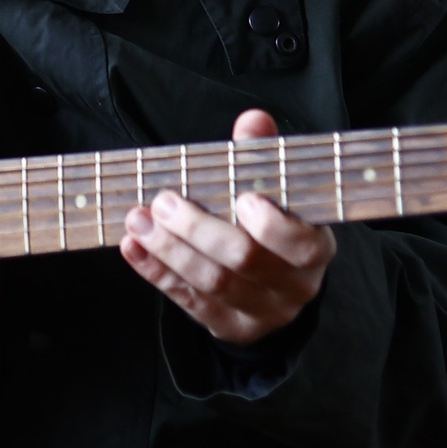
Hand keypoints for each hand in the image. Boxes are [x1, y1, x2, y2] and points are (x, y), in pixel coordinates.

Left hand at [121, 109, 335, 346]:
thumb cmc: (271, 220)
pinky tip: (133, 248)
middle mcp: (294, 286)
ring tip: (138, 220)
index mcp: (313, 248)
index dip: (272, 225)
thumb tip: (253, 120)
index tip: (242, 198)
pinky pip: (190, 302)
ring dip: (169, 251)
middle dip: (198, 230)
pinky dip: (157, 274)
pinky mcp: (229, 327)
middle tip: (163, 202)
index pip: (299, 244)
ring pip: (213, 285)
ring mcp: (262, 312)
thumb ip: (262, 154)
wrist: (273, 281)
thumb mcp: (275, 189)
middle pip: (244, 262)